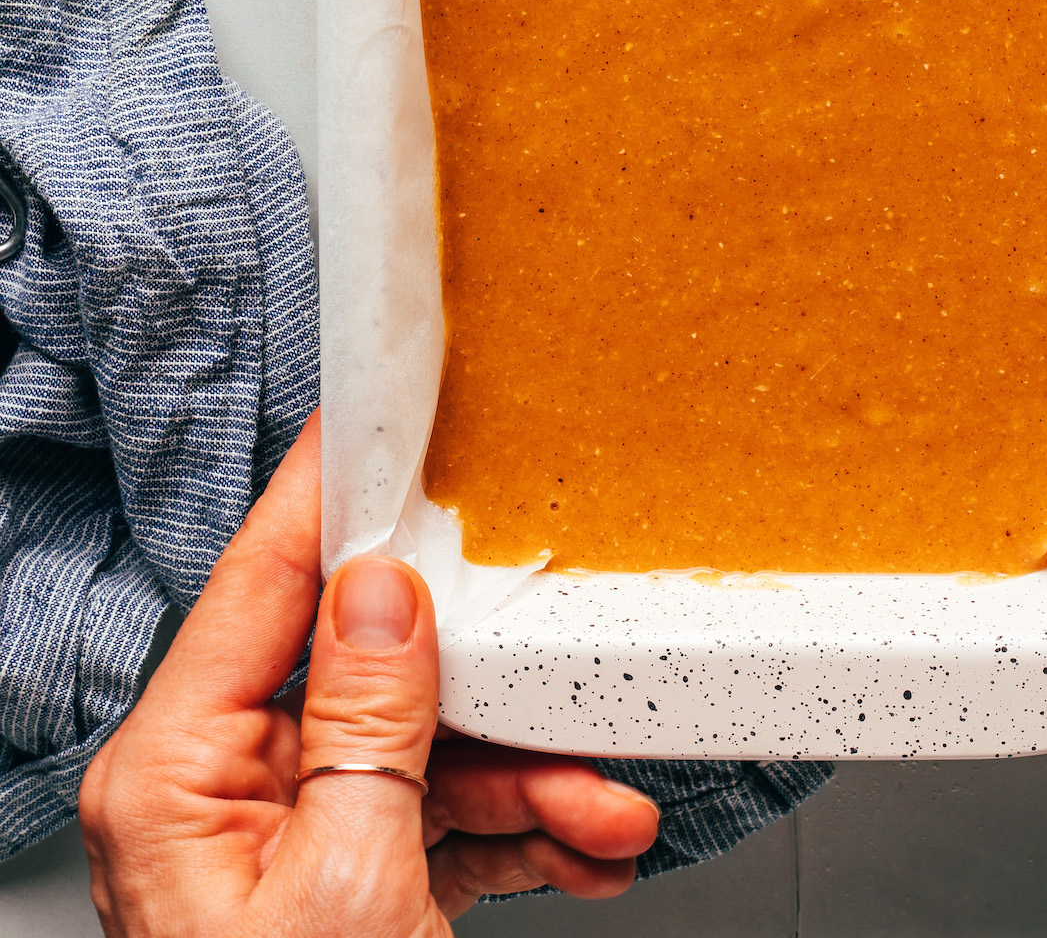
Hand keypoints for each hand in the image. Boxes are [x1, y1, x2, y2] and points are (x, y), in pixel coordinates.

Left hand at [79, 414, 658, 934]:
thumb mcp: (351, 888)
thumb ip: (368, 723)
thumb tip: (380, 593)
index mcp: (178, 773)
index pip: (262, 584)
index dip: (330, 492)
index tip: (384, 413)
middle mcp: (217, 794)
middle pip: (364, 671)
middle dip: (490, 686)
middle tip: (564, 651)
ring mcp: (279, 844)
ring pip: (419, 753)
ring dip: (529, 777)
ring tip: (610, 805)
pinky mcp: (337, 890)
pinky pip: (433, 823)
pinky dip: (515, 832)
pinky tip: (585, 845)